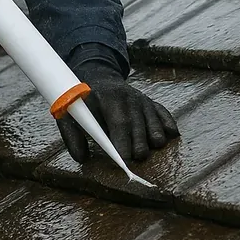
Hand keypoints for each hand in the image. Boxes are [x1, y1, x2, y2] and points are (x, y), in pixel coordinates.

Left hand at [57, 59, 178, 163]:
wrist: (99, 79)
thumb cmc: (84, 103)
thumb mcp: (70, 113)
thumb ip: (71, 135)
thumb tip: (81, 158)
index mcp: (108, 98)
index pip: (119, 122)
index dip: (123, 143)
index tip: (123, 160)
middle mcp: (129, 97)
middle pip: (139, 126)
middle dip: (140, 146)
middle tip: (137, 158)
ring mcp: (142, 100)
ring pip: (154, 123)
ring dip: (155, 139)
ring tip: (149, 149)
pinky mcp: (151, 103)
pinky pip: (165, 115)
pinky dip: (169, 126)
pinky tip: (168, 136)